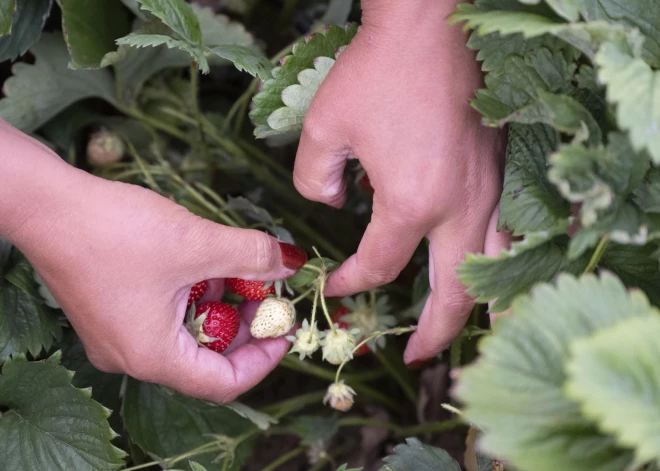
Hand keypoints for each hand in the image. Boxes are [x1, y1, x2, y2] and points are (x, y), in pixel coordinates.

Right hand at [2, 127, 305, 402]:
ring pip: (187, 333)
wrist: (47, 204)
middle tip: (270, 291)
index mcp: (153, 356)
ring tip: (243, 269)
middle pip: (206, 357)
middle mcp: (133, 356)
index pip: (224, 382)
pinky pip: (165, 316)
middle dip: (245, 325)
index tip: (287, 327)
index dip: (264, 358)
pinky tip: (208, 262)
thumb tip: (291, 263)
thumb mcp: (196, 243)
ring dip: (221, 304)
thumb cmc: (117, 230)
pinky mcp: (112, 311)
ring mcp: (119, 335)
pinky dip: (194, 295)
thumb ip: (251, 256)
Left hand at [292, 1, 508, 364]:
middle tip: (415, 354)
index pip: (381, 265)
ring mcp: (490, 189)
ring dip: (474, 307)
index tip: (337, 284)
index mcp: (413, 202)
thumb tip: (331, 202)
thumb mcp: (324, 127)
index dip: (353, 282)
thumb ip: (315, 178)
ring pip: (490, 269)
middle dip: (433, 332)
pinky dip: (496, 265)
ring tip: (462, 330)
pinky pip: (505, 234)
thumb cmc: (378, 71)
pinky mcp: (501, 170)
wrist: (432, 26)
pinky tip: (488, 270)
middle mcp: (460, 206)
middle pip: (452, 292)